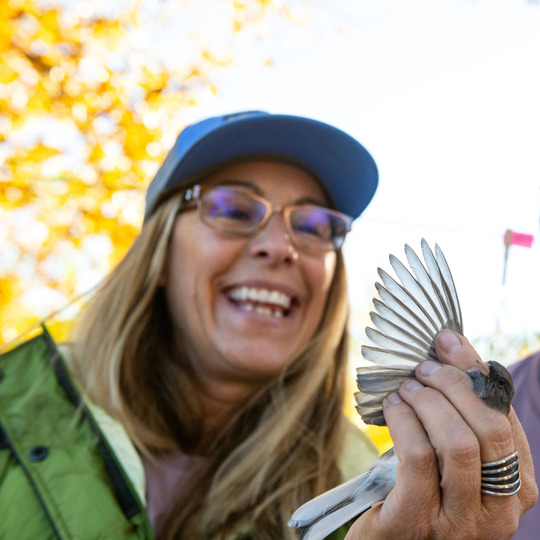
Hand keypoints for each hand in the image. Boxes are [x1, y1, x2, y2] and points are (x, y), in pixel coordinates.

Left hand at [346, 331, 537, 539]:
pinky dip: (404, 421)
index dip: (476, 372)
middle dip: (452, 385)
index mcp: (517, 488)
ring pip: (457, 442)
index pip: (505, 417)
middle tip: (422, 369)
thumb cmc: (424, 491)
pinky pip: (419, 457)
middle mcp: (500, 511)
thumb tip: (452, 347)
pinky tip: (392, 408)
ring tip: (405, 389)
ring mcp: (462, 523)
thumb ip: (462, 412)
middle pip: (489, 428)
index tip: (447, 342)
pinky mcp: (420, 521)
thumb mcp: (453, 455)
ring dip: (427, 402)